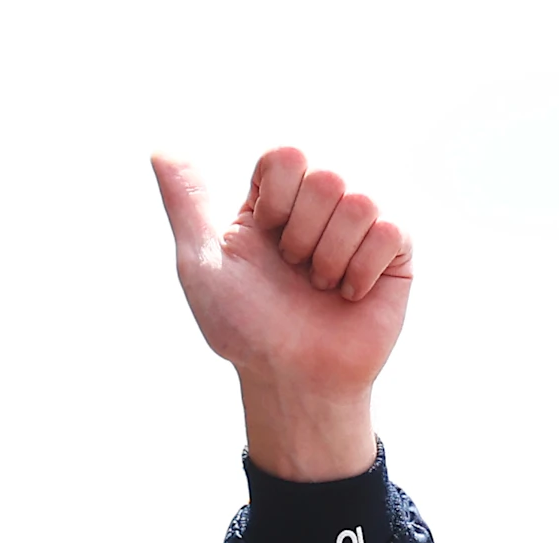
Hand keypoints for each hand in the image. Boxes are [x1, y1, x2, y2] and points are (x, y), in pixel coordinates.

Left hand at [152, 147, 411, 480]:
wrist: (291, 378)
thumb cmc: (244, 326)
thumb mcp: (202, 263)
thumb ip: (185, 202)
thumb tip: (161, 148)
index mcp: (276, 198)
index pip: (287, 154)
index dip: (275, 200)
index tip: (264, 237)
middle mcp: (321, 203)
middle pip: (326, 175)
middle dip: (301, 235)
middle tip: (294, 270)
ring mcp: (362, 223)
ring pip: (359, 201)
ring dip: (329, 257)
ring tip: (321, 285)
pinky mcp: (396, 250)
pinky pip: (389, 230)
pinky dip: (360, 271)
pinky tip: (349, 294)